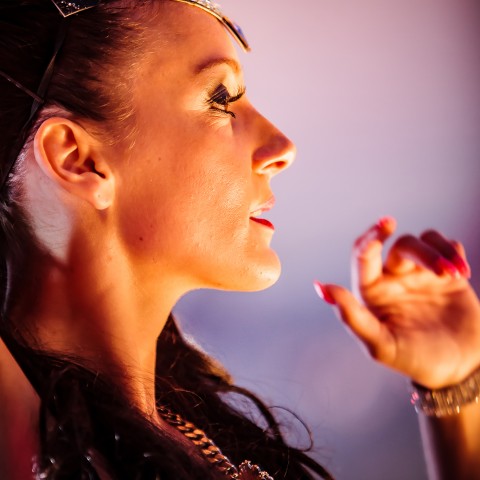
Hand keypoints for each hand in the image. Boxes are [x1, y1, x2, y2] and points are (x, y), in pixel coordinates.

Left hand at [315, 217, 479, 388]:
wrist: (457, 369)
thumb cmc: (414, 359)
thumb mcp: (380, 345)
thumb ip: (351, 317)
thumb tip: (321, 287)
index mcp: (371, 291)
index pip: (364, 255)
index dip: (371, 237)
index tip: (386, 224)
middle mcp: (392, 278)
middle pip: (401, 246)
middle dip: (422, 253)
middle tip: (443, 272)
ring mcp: (419, 274)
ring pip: (423, 242)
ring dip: (441, 253)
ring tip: (456, 275)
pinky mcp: (445, 275)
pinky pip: (446, 246)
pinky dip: (453, 250)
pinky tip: (461, 271)